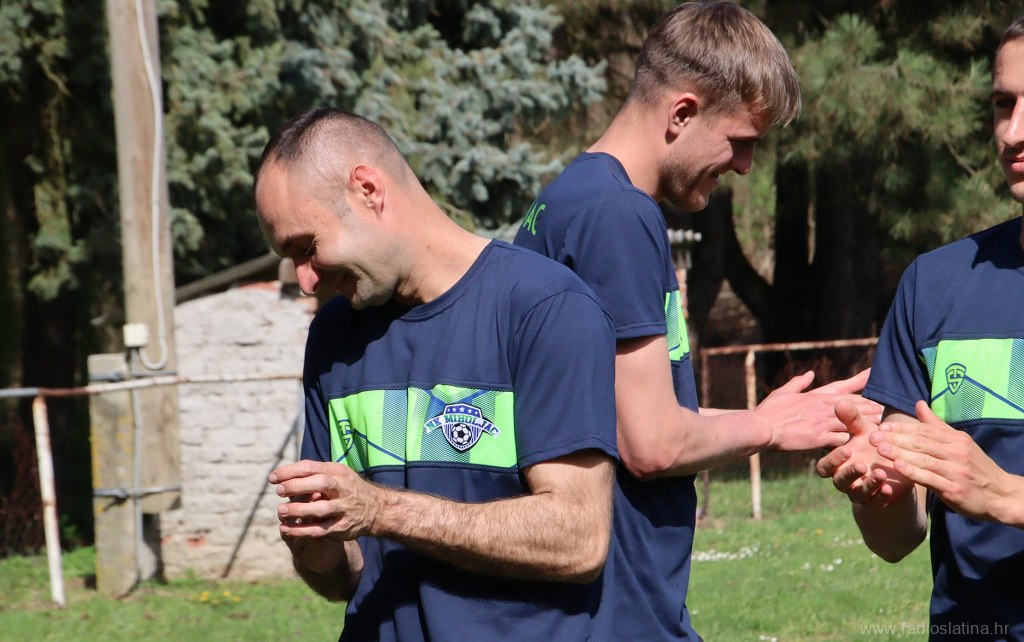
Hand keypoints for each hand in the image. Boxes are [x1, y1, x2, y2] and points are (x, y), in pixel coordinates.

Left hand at [269, 460, 383, 546]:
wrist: (376, 509)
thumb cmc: (348, 488)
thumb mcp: (338, 474)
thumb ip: (315, 472)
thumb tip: (284, 475)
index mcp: (338, 472)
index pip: (312, 467)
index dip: (290, 472)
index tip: (273, 478)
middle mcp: (343, 489)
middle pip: (320, 484)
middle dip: (296, 486)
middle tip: (279, 491)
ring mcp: (343, 508)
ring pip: (320, 509)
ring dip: (298, 510)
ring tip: (280, 511)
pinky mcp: (341, 527)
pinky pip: (319, 530)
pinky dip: (301, 530)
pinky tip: (286, 529)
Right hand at [758, 370, 882, 451]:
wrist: (762, 428)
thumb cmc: (770, 411)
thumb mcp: (783, 392)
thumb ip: (799, 383)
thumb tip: (810, 373)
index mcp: (816, 396)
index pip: (844, 388)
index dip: (861, 384)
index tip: (875, 380)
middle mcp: (823, 407)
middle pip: (854, 406)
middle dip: (871, 407)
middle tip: (888, 409)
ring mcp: (823, 423)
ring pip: (853, 423)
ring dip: (867, 425)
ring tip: (883, 429)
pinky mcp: (820, 438)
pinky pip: (841, 440)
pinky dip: (852, 443)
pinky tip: (863, 447)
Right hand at [816, 400, 912, 505]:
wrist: (896, 463)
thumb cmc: (874, 443)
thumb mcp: (864, 430)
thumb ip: (852, 419)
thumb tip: (840, 402)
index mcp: (837, 464)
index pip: (825, 467)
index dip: (833, 460)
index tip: (846, 449)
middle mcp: (845, 480)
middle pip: (839, 481)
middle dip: (849, 473)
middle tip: (861, 463)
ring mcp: (860, 492)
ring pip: (857, 493)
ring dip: (868, 484)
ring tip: (880, 473)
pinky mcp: (876, 501)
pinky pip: (875, 503)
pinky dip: (881, 497)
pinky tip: (889, 488)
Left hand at [870, 400, 1022, 522]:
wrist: (1000, 494)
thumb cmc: (975, 467)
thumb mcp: (959, 442)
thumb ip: (936, 425)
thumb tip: (918, 403)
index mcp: (956, 439)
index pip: (924, 430)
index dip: (901, 428)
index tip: (881, 426)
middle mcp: (956, 452)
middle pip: (920, 442)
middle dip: (894, 438)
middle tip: (872, 436)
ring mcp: (955, 471)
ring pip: (923, 459)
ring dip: (899, 453)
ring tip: (879, 448)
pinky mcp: (954, 489)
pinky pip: (930, 478)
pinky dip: (913, 472)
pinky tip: (898, 467)